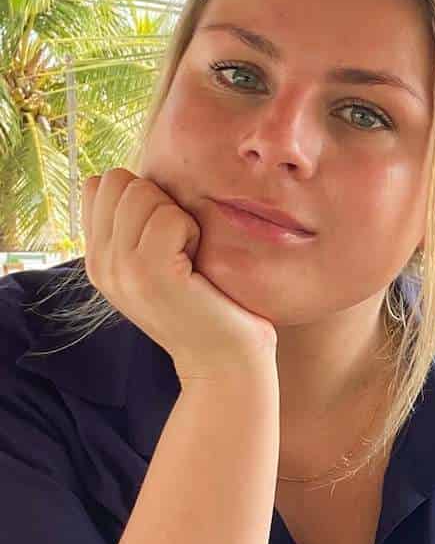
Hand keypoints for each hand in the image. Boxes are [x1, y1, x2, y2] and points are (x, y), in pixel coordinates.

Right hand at [81, 169, 277, 384]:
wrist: (226, 364)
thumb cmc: (210, 308)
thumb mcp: (159, 265)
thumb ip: (137, 228)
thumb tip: (138, 179)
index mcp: (98, 259)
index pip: (99, 185)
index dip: (141, 195)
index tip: (167, 236)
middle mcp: (100, 264)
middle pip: (119, 181)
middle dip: (159, 201)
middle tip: (182, 247)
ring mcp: (122, 269)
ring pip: (142, 193)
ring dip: (178, 216)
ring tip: (190, 258)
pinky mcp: (152, 273)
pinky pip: (171, 217)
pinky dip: (193, 232)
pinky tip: (198, 265)